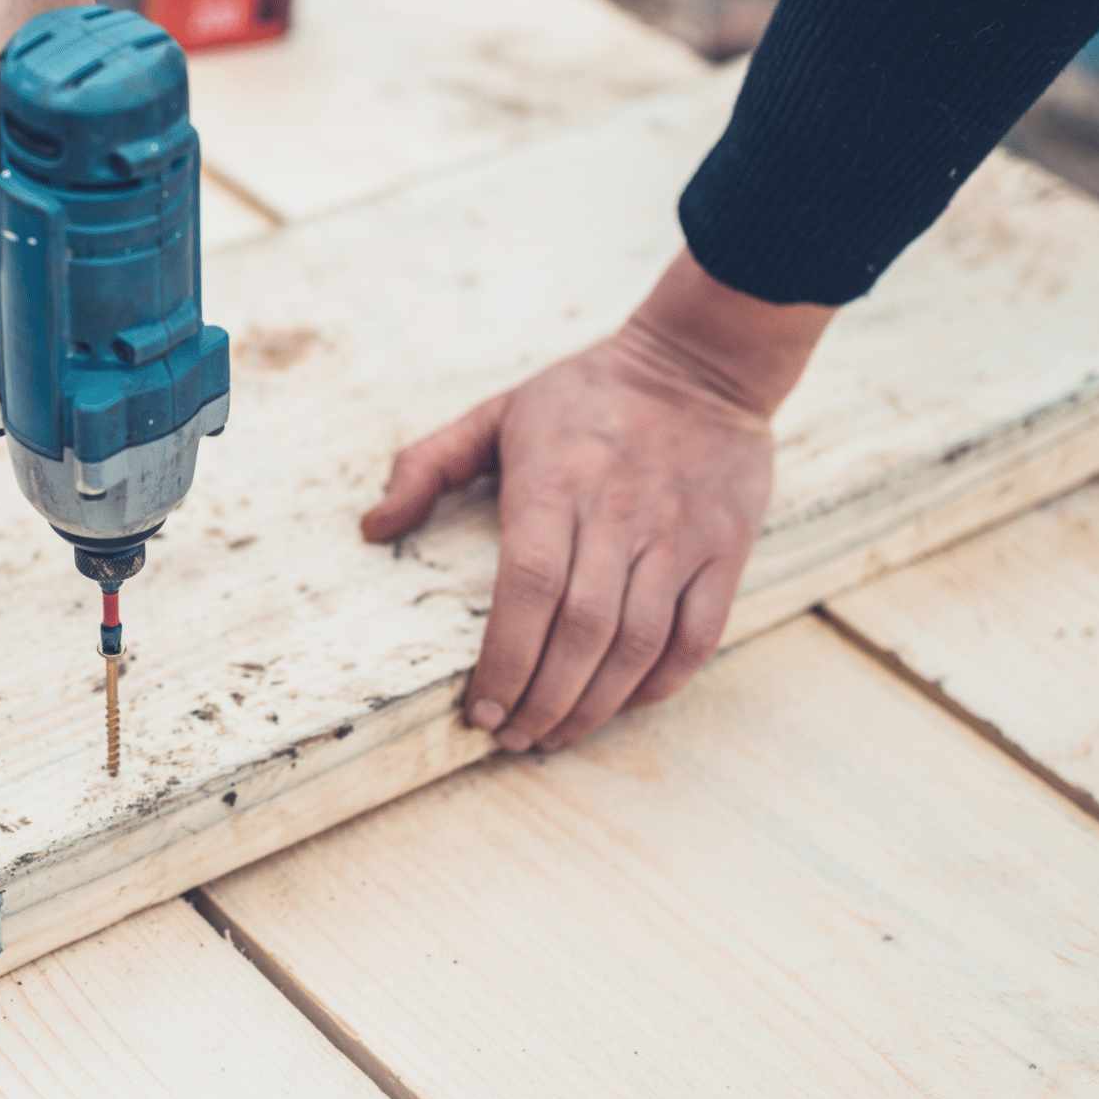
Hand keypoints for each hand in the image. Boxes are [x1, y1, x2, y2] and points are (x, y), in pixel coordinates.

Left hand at [361, 249, 834, 750]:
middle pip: (581, 631)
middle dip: (542, 700)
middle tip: (512, 736)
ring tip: (556, 735)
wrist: (701, 361)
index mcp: (555, 482)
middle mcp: (618, 514)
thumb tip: (372, 528)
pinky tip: (623, 704)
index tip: (478, 707)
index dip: (504, 659)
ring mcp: (678, 535)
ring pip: (639, 644)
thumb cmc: (585, 394)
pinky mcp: (726, 549)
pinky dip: (660, 683)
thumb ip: (426, 465)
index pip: (528, 589)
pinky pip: (699, 636)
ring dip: (594, 705)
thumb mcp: (495, 413)